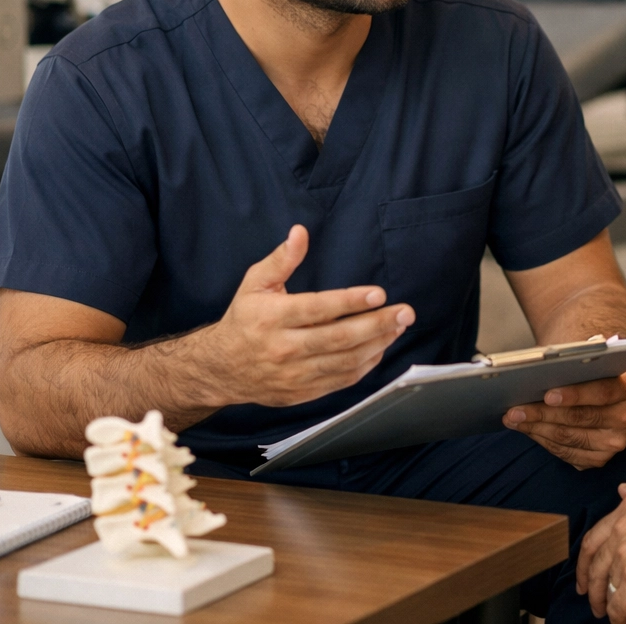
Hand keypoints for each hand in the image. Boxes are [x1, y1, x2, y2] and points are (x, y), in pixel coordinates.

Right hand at [192, 225, 415, 406]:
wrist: (221, 368)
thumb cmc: (244, 319)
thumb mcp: (255, 283)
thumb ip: (281, 259)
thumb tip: (300, 232)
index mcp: (272, 317)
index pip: (318, 309)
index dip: (351, 302)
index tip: (379, 294)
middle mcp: (283, 347)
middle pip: (338, 338)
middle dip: (377, 325)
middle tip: (404, 313)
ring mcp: (293, 374)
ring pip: (344, 362)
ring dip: (377, 344)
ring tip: (398, 327)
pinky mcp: (301, 393)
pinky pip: (340, 381)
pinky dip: (364, 366)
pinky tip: (379, 349)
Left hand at [503, 368, 625, 468]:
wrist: (605, 388)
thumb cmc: (591, 370)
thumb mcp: (589, 360)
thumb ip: (573, 363)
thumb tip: (537, 370)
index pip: (603, 391)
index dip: (575, 394)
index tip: (547, 395)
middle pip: (581, 418)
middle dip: (543, 413)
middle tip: (515, 409)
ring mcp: (615, 442)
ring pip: (569, 438)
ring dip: (537, 428)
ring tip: (513, 418)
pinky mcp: (600, 459)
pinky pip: (566, 454)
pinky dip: (543, 441)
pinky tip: (527, 429)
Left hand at [577, 471, 625, 622]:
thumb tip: (624, 490)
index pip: (595, 538)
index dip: (587, 559)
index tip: (585, 571)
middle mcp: (622, 532)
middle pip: (596, 566)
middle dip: (591, 586)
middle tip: (592, 599)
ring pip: (608, 588)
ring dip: (607, 604)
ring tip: (610, 615)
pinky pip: (621, 605)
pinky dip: (620, 617)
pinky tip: (624, 622)